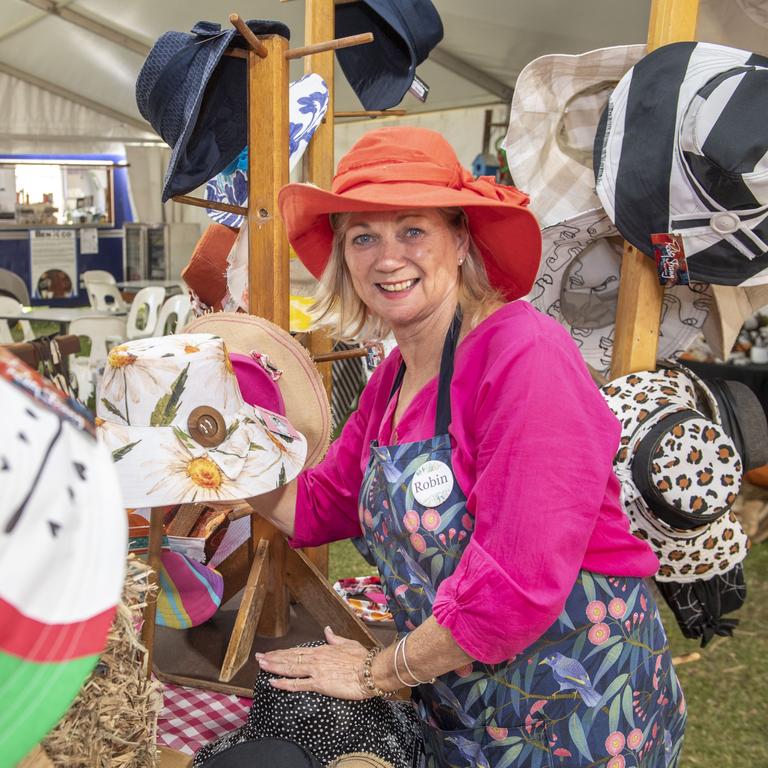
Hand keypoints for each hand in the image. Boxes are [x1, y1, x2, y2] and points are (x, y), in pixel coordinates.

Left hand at [254, 626, 372, 699]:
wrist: (371, 670)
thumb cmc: (363, 658)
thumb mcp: (348, 643)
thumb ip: (335, 638)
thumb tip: (327, 630)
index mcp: (322, 649)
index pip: (297, 651)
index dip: (282, 652)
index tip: (271, 653)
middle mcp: (316, 658)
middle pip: (289, 658)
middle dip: (272, 658)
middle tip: (258, 657)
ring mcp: (316, 670)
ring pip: (289, 668)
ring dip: (273, 666)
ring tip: (261, 665)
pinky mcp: (319, 683)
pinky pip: (297, 684)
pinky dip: (283, 683)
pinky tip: (272, 682)